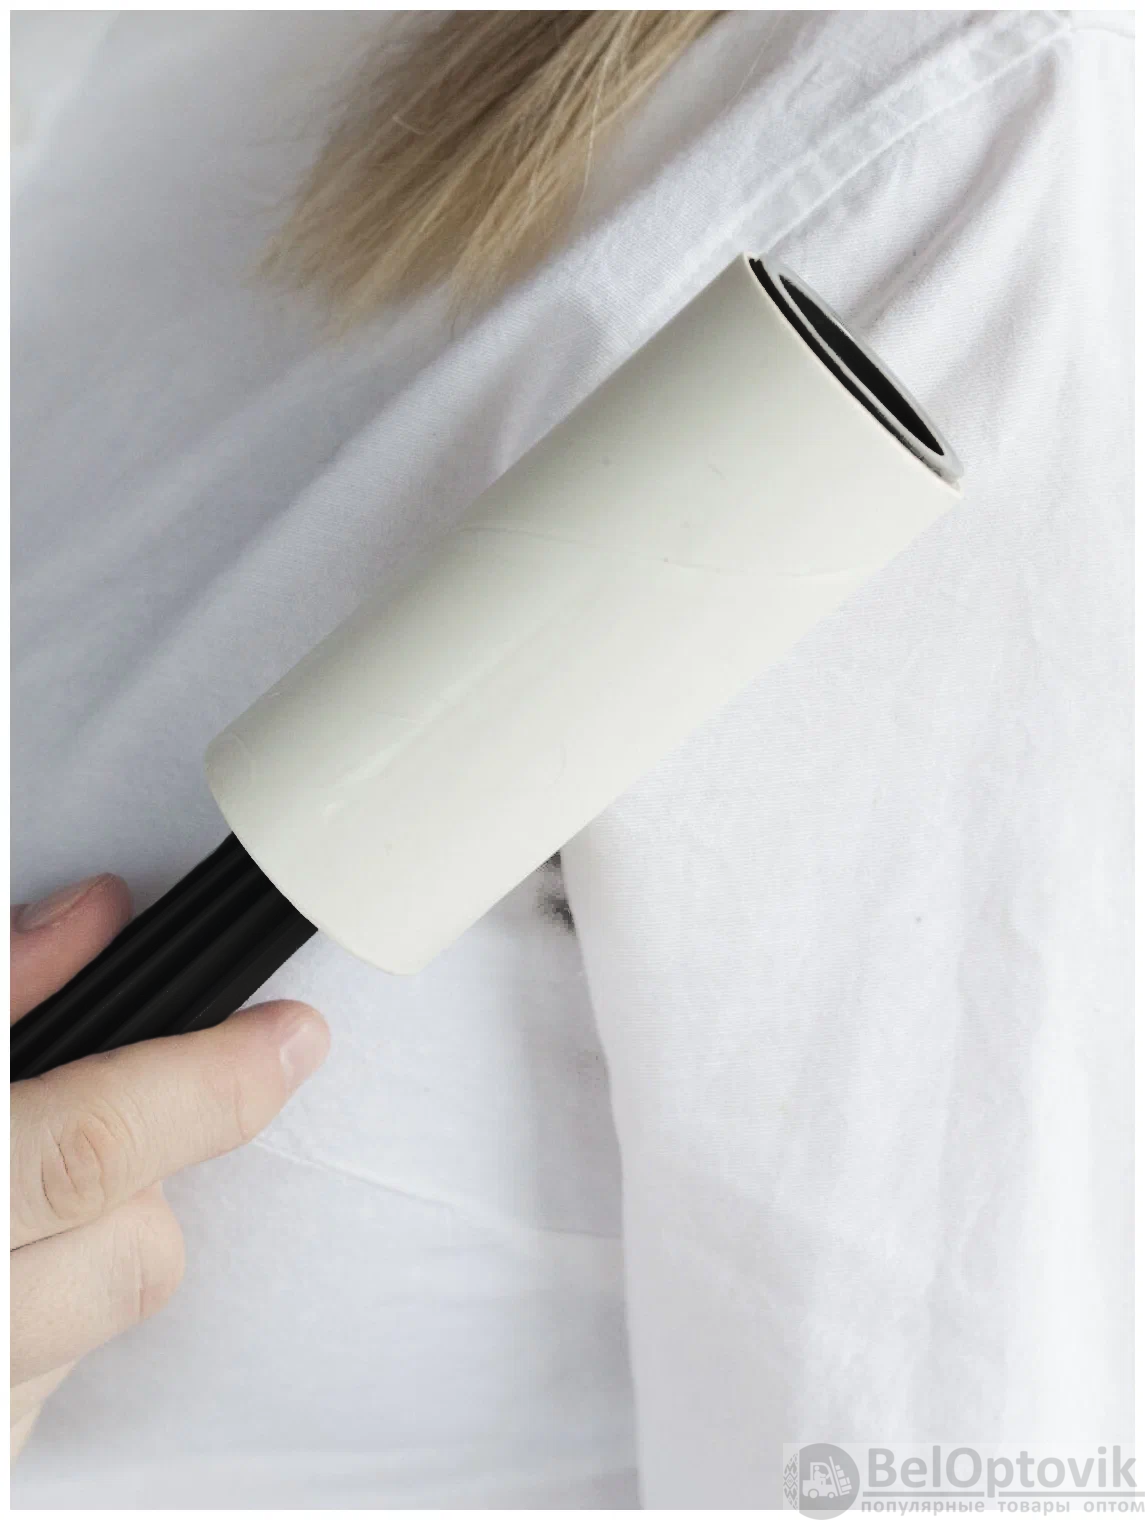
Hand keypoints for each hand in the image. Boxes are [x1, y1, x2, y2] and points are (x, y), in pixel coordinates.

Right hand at [10, 873, 328, 1459]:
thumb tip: (90, 918)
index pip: (87, 1149)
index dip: (208, 1087)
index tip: (288, 1040)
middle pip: (132, 1255)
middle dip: (142, 1179)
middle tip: (73, 1124)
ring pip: (101, 1326)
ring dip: (80, 1252)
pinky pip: (44, 1398)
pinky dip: (36, 1328)